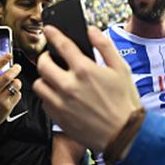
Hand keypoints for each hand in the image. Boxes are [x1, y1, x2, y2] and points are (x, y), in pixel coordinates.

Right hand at [0, 53, 21, 134]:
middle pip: (6, 77)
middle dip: (14, 69)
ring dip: (17, 81)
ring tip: (15, 80)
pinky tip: (13, 91)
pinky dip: (17, 91)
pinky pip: (17, 95)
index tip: (8, 55)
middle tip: (17, 66)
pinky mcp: (7, 108)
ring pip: (14, 86)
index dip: (1, 61)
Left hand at [34, 26, 140, 152]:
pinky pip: (44, 102)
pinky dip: (49, 96)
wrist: (123, 134)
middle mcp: (69, 86)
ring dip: (45, 78)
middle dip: (46, 57)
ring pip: (39, 84)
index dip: (53, 34)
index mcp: (85, 70)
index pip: (62, 45)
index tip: (48, 29)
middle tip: (52, 58)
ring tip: (55, 78)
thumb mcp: (121, 69)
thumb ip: (105, 46)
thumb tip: (91, 31)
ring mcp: (61, 103)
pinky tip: (60, 95)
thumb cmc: (124, 102)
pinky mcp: (58, 118)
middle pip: (43, 64)